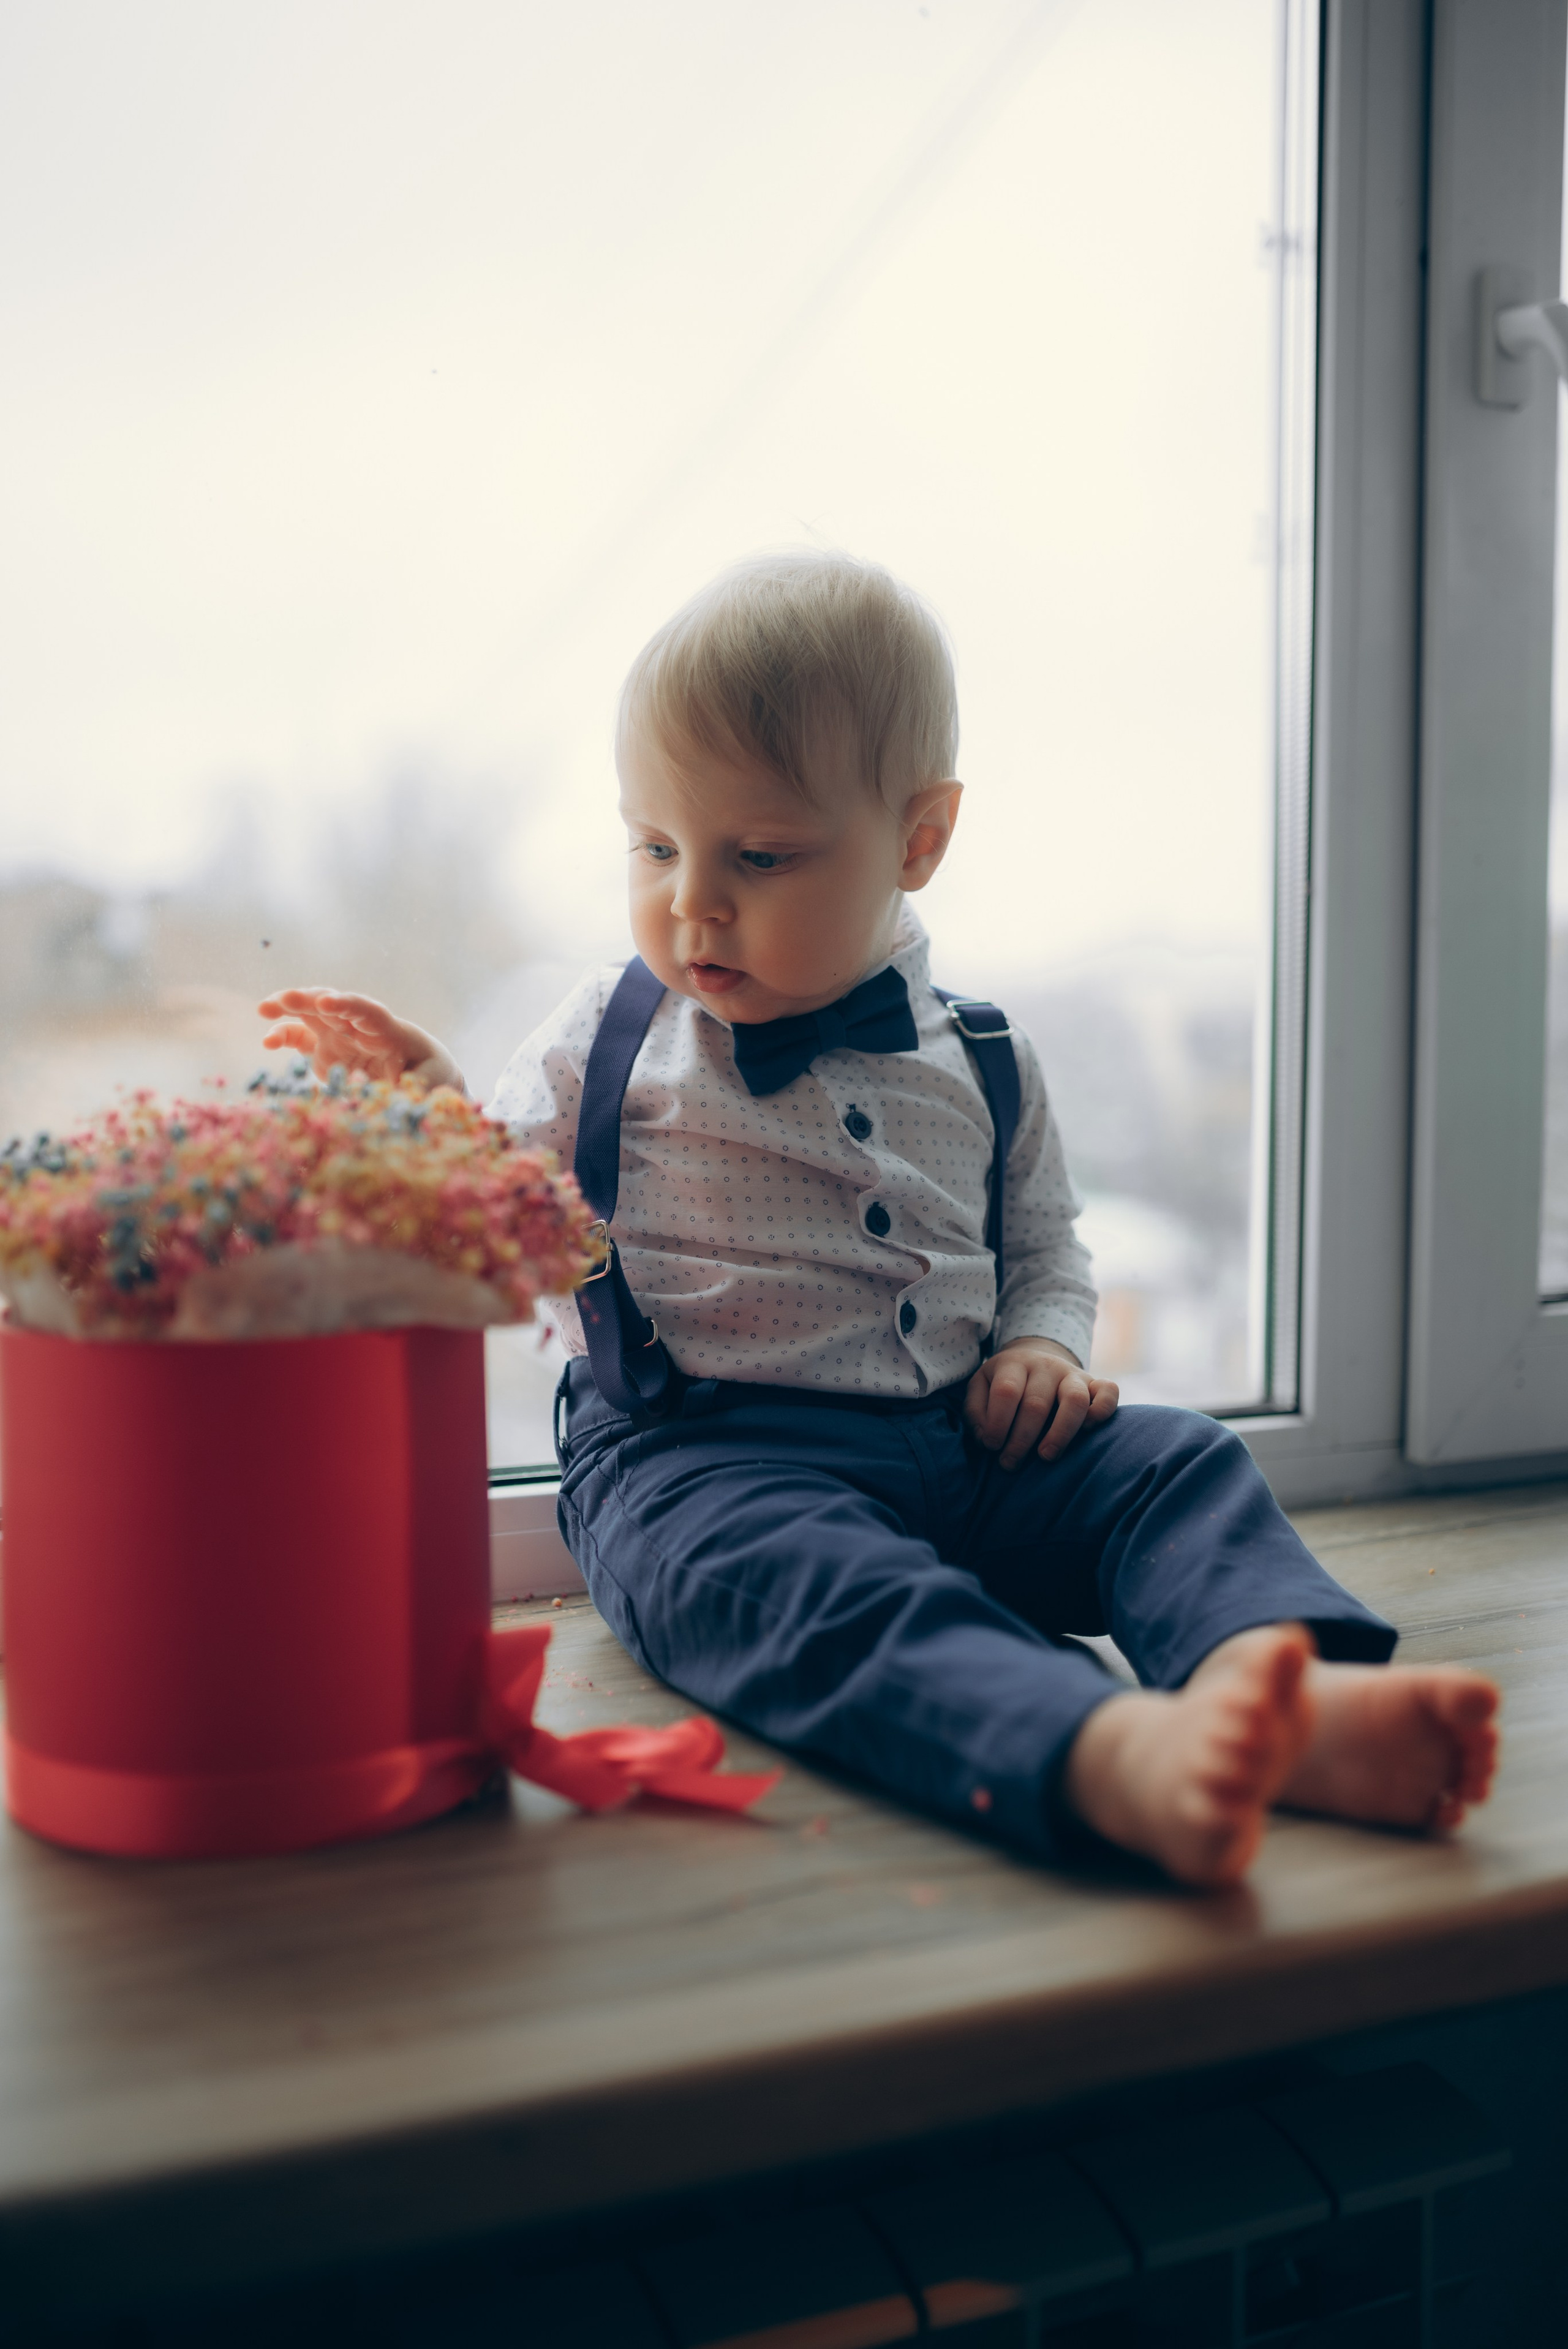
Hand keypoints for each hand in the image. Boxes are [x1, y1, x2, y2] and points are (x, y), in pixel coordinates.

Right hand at [256, 988, 465, 1092]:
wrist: (425, 1073)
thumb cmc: (432, 1077)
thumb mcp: (429, 1085)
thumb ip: (412, 1089)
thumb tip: (394, 1098)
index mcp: (391, 1032)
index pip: (369, 1012)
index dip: (348, 1006)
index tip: (328, 1003)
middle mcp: (362, 1028)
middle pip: (334, 1005)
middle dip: (309, 999)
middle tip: (283, 1000)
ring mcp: (341, 1035)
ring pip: (313, 1014)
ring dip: (289, 1007)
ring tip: (263, 1009)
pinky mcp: (326, 1049)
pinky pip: (301, 1037)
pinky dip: (284, 1036)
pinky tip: (267, 1042)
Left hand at [964, 1337, 1118, 1469]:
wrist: (1036, 1359)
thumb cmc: (1005, 1384)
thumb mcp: (981, 1388)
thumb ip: (976, 1411)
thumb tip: (986, 1439)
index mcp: (1014, 1364)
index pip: (1007, 1391)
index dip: (998, 1423)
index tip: (992, 1447)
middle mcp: (1045, 1365)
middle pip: (1036, 1403)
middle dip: (1021, 1440)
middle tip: (1011, 1463)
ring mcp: (1073, 1373)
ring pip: (1075, 1400)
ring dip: (1060, 1433)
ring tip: (1046, 1456)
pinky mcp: (1095, 1382)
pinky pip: (1108, 1391)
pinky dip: (1102, 1411)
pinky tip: (1086, 1432)